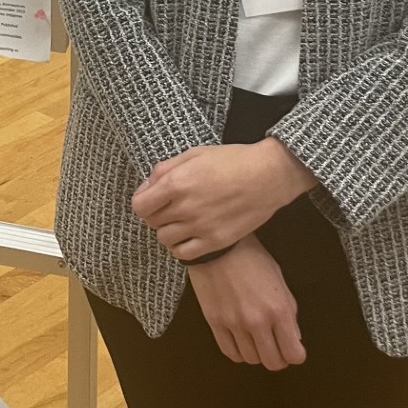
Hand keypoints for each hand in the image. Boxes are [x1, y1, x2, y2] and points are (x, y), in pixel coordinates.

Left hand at [131, 139, 317, 260]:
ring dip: (168, 230)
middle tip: (169, 206)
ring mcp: (200, 227)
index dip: (143, 201)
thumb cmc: (232, 160)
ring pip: (165, 239)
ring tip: (181, 220)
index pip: (140, 205)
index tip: (151, 198)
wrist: (268, 176)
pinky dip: (181, 246)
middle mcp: (185, 207)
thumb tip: (146, 187)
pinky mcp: (216, 241)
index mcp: (176, 183)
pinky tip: (189, 235)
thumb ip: (165, 169)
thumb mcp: (194, 154)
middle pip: (152, 222)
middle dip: (156, 213)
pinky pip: (184, 253)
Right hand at [185, 234, 305, 369]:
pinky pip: (230, 352)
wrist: (219, 245)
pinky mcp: (215, 322)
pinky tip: (240, 340)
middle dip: (278, 358)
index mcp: (278, 309)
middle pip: (273, 363)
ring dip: (257, 353)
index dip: (296, 354)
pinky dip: (238, 351)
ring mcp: (234, 323)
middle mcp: (257, 321)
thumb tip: (293, 336)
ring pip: (251, 360)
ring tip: (256, 340)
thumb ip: (288, 310)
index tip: (293, 348)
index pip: (294, 354)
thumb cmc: (251, 257)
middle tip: (276, 348)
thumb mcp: (279, 280)